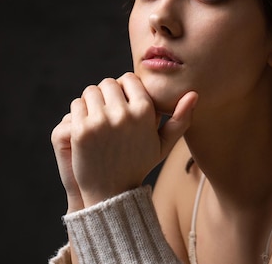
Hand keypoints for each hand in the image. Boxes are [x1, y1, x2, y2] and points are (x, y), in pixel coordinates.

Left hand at [51, 72, 197, 209]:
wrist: (112, 192)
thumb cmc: (139, 164)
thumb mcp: (163, 144)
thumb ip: (181, 119)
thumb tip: (194, 94)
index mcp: (144, 112)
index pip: (128, 79)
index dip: (124, 88)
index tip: (123, 102)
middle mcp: (123, 114)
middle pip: (107, 83)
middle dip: (107, 93)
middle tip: (108, 110)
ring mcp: (100, 122)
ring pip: (91, 91)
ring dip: (92, 101)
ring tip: (97, 116)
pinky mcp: (81, 130)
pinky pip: (77, 104)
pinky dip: (79, 111)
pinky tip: (86, 125)